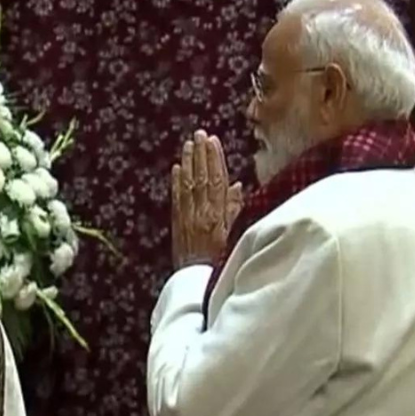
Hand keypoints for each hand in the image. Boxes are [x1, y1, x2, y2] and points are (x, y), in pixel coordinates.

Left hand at [172, 130, 242, 268]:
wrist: (198, 280)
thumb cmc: (220, 260)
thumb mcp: (233, 235)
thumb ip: (234, 209)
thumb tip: (238, 185)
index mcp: (218, 215)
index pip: (217, 180)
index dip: (215, 159)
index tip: (213, 141)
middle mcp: (202, 213)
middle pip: (202, 178)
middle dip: (201, 155)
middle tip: (199, 135)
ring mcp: (187, 218)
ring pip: (188, 185)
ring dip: (188, 163)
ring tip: (188, 145)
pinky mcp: (176, 224)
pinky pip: (177, 199)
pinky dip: (176, 182)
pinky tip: (176, 168)